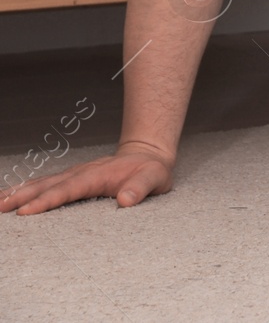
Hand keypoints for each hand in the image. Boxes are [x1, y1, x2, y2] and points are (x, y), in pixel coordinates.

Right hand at [0, 141, 173, 214]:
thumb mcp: (154, 179)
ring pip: (42, 183)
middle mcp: (81, 173)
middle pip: (47, 185)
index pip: (68, 190)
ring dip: (19, 192)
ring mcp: (74, 174)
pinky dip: (26, 189)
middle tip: (0, 207)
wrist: (149, 155)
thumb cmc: (151, 171)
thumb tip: (125, 201)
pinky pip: (45, 184)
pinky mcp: (72, 178)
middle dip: (22, 197)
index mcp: (97, 176)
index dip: (47, 201)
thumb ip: (141, 188)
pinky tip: (10, 195)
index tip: (26, 211)